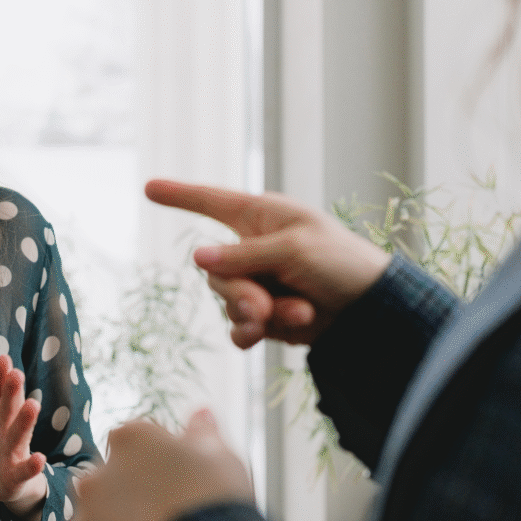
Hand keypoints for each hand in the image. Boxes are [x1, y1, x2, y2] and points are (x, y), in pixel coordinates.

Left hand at [0, 351, 47, 517]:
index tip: (2, 360)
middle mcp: (6, 424)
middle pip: (9, 406)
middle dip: (13, 391)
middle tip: (16, 374)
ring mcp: (13, 448)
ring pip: (20, 433)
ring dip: (26, 420)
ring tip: (33, 405)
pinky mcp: (17, 472)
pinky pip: (25, 469)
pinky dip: (32, 465)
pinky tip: (39, 459)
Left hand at [69, 409, 253, 520]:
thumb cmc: (212, 500)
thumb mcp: (219, 457)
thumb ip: (202, 432)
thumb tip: (201, 414)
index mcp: (131, 438)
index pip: (137, 437)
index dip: (158, 455)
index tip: (176, 474)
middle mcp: (100, 469)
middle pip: (114, 473)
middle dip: (133, 486)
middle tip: (165, 506)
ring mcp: (89, 511)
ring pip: (102, 508)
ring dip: (119, 515)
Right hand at [145, 179, 390, 347]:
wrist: (371, 310)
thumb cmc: (341, 262)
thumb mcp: (293, 249)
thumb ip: (243, 255)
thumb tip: (198, 258)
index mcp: (260, 216)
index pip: (211, 201)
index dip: (180, 195)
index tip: (149, 187)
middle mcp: (253, 248)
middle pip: (214, 271)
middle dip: (240, 293)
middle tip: (265, 308)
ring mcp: (258, 282)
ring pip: (227, 302)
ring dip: (258, 314)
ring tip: (298, 314)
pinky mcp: (265, 315)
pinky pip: (238, 327)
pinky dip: (254, 333)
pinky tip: (273, 333)